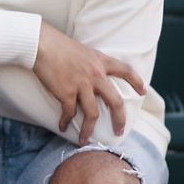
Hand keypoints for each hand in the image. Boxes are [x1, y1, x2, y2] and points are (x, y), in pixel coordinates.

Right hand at [33, 22, 145, 142]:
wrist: (41, 44)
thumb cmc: (57, 45)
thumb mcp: (83, 51)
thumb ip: (91, 63)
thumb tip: (92, 76)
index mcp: (101, 61)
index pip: (126, 71)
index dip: (136, 82)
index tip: (143, 91)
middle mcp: (95, 74)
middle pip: (115, 102)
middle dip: (120, 119)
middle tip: (119, 131)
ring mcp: (82, 85)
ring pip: (93, 114)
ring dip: (89, 129)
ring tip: (85, 139)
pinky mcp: (67, 93)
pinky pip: (69, 113)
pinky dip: (65, 122)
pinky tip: (62, 126)